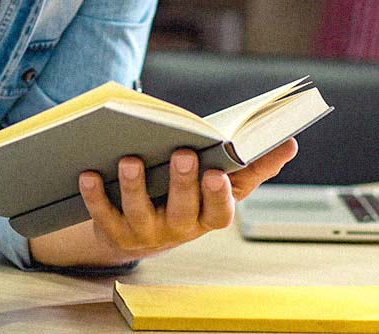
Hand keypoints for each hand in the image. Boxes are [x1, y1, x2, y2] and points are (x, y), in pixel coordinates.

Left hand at [77, 138, 297, 259]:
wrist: (142, 230)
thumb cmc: (190, 195)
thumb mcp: (222, 184)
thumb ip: (252, 166)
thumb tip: (290, 144)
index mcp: (210, 216)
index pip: (222, 210)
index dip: (220, 194)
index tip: (218, 171)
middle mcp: (181, 230)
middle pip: (184, 210)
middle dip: (183, 183)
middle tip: (182, 154)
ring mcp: (147, 233)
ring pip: (142, 212)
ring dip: (135, 186)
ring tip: (130, 159)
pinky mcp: (116, 233)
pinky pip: (104, 216)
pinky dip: (95, 195)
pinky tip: (88, 173)